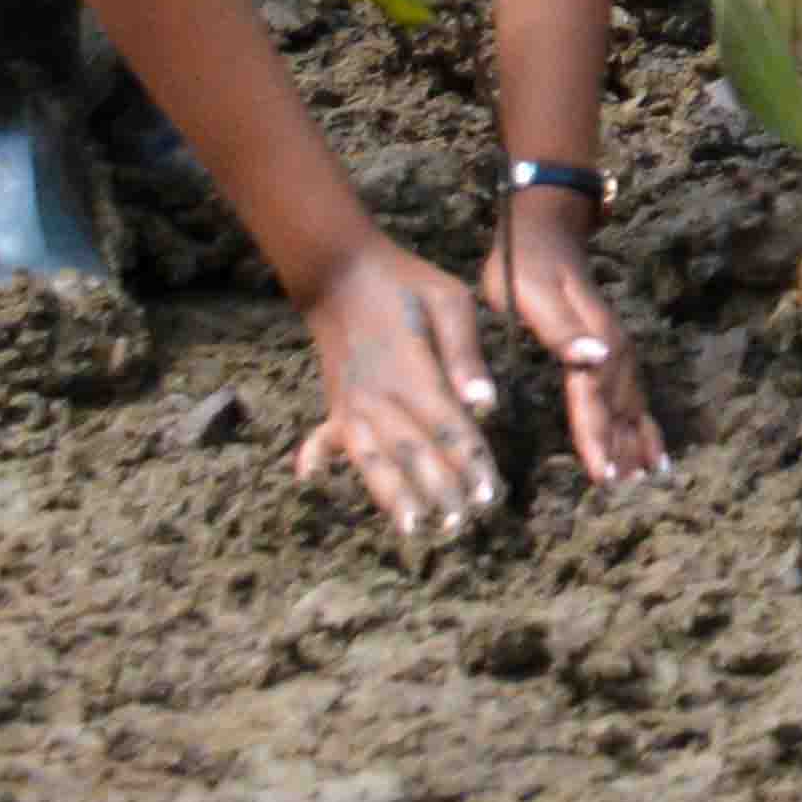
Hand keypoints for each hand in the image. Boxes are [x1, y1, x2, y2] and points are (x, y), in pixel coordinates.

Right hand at [291, 245, 505, 541]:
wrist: (343, 271)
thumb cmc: (405, 283)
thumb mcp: (449, 302)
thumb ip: (466, 354)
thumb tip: (486, 403)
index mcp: (412, 373)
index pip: (448, 429)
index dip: (470, 465)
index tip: (491, 495)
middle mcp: (378, 397)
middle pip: (414, 455)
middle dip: (440, 493)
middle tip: (464, 526)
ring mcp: (351, 403)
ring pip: (373, 459)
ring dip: (393, 496)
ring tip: (414, 530)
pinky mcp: (336, 403)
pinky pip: (330, 439)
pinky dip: (318, 460)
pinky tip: (310, 480)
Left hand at [478, 189, 671, 494]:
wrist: (544, 228)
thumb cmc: (525, 262)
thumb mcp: (531, 290)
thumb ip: (560, 328)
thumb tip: (593, 358)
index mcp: (589, 337)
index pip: (594, 394)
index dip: (598, 433)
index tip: (602, 472)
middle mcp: (610, 346)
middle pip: (620, 405)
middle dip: (624, 447)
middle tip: (626, 490)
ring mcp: (615, 347)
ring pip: (632, 401)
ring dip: (638, 439)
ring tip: (645, 478)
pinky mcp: (612, 348)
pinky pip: (634, 392)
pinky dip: (645, 422)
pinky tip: (653, 448)